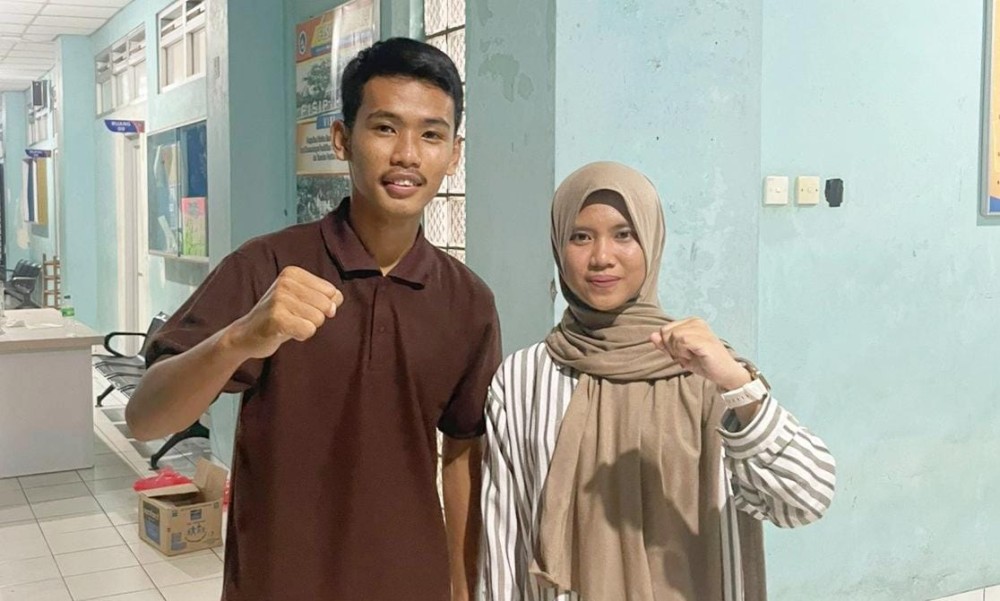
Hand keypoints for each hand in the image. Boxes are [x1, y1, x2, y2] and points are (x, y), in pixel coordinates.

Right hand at [226, 266, 343, 359]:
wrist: (246, 334)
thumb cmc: (279, 316)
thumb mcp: (302, 300)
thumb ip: (325, 296)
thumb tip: (336, 301)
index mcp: (293, 273)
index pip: (331, 292)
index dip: (321, 306)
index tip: (300, 307)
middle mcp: (285, 281)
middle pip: (326, 305)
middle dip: (315, 318)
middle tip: (294, 318)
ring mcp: (279, 298)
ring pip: (318, 319)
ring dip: (306, 327)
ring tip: (288, 324)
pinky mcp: (276, 317)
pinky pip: (308, 330)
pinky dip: (300, 335)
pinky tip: (285, 331)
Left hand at [650, 318, 750, 390]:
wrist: (724, 373)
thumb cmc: (703, 363)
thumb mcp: (680, 354)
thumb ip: (665, 345)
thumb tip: (651, 336)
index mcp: (691, 322)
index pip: (665, 330)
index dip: (668, 345)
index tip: (682, 354)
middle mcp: (696, 321)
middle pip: (666, 332)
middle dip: (671, 348)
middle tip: (686, 356)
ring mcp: (701, 329)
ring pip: (673, 336)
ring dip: (678, 351)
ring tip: (691, 356)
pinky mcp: (703, 339)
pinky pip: (681, 341)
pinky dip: (683, 352)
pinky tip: (693, 356)